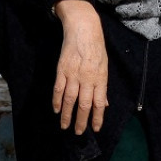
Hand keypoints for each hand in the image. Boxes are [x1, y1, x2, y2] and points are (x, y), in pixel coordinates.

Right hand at [52, 0, 107, 134]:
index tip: (95, 129)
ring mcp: (73, 74)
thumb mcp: (104, 66)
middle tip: (78, 132)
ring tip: (65, 126)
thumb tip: (104, 104)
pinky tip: (56, 109)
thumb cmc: (96, 48)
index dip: (97, 118)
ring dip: (67, 115)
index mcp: (100, 78)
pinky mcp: (62, 69)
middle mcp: (87, 78)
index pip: (99, 103)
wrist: (83, 28)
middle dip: (81, 121)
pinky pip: (58, 88)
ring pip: (69, 99)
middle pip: (84, 105)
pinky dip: (56, 100)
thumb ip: (102, 86)